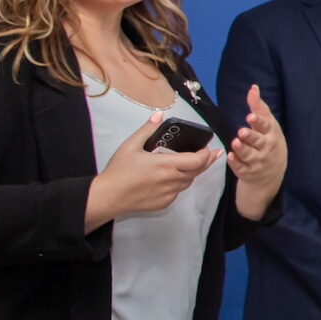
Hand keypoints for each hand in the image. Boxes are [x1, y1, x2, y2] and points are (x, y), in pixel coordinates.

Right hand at [85, 113, 218, 229]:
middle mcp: (172, 180)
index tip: (208, 148)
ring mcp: (169, 194)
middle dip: (206, 162)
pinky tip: (173, 177)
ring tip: (192, 164)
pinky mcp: (165, 203)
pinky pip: (178, 192)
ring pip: (188, 182)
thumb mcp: (131, 145)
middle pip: (198, 171)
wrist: (108, 197)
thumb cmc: (119, 171)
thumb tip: (158, 116)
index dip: (206, 154)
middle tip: (211, 154)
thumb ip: (147, 130)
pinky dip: (179, 183)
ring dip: (193, 173)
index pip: (197, 160)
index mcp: (166, 165)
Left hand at [228, 85, 285, 216]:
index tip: (251, 116)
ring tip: (235, 143)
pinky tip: (230, 156)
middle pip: (258, 142)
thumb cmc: (269, 142)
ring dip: (242, 150)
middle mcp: (266, 148)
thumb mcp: (268, 124)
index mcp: (271, 134)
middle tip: (242, 131)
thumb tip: (253, 87)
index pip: (266, 127)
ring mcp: (258, 161)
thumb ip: (259, 107)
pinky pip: (241, 168)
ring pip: (249, 155)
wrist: (273, 172)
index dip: (258, 122)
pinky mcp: (248, 171)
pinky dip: (236, 163)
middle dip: (250, 137)